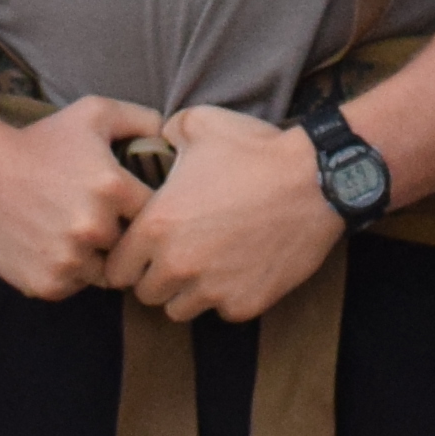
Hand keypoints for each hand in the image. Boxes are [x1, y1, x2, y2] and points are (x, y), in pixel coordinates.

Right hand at [0, 95, 162, 301]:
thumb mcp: (92, 113)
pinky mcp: (48, 284)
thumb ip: (140, 119)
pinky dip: (68, 273)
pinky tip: (52, 246)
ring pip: (104, 271)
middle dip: (119, 235)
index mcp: (114, 188)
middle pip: (130, 246)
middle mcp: (95, 228)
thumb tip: (172, 135)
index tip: (125, 205)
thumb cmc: (39, 141)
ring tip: (73, 233)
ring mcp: (70, 260)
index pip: (154, 214)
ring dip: (95, 257)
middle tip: (96, 218)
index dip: (141, 210)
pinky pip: (74, 286)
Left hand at [113, 104, 342, 325]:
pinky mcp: (245, 304)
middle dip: (155, 277)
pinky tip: (238, 269)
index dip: (127, 258)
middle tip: (175, 256)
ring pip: (180, 310)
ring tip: (205, 266)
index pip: (117, 268)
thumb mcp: (199, 124)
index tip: (142, 249)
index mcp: (156, 227)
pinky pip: (221, 311)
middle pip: (146, 294)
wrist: (317, 180)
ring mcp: (212, 289)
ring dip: (186, 292)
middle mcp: (178, 265)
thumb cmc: (255, 151)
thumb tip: (157, 142)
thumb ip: (164, 135)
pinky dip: (225, 296)